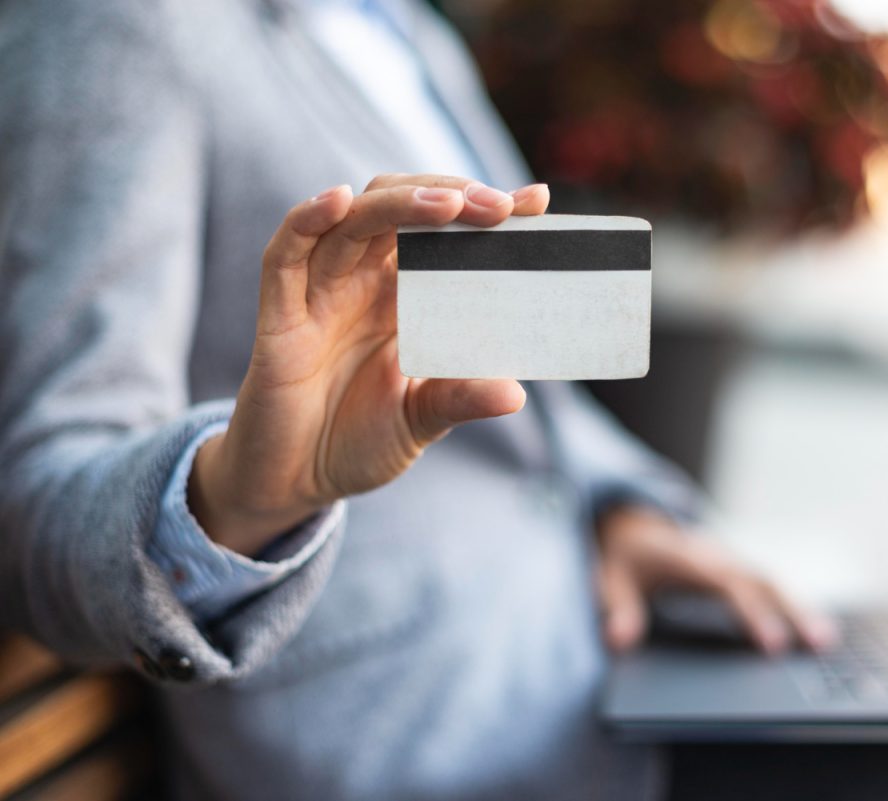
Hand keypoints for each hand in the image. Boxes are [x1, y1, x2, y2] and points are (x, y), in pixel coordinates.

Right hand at [189, 176, 550, 555]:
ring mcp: (319, 293)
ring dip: (400, 202)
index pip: (444, 233)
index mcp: (402, 296)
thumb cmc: (359, 441)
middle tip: (499, 207)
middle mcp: (362, 282)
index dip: (483, 210)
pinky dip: (308, 220)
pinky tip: (339, 200)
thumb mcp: (422, 420)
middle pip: (400, 207)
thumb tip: (515, 394)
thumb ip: (460, 400)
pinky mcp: (279, 315)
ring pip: (354, 219)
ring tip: (449, 204)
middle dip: (450, 196)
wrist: (296, 482)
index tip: (535, 201)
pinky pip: (285, 255)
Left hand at [596, 506, 837, 653]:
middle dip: (792, 610)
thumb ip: (616, 607)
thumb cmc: (622, 554)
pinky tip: (813, 629)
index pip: (728, 585)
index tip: (773, 644)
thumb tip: (619, 639)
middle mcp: (716, 556)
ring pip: (771, 582)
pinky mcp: (735, 569)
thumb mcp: (608, 577)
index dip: (752, 613)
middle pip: (762, 581)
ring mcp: (729, 561)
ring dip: (799, 608)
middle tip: (819, 644)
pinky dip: (791, 604)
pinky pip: (767, 585)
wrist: (631, 522)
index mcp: (688, 556)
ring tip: (825, 643)